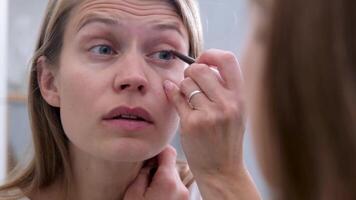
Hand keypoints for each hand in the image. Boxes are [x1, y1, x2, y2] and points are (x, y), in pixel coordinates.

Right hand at [124, 146, 188, 199]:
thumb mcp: (133, 194)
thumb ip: (142, 173)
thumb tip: (148, 161)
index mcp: (168, 181)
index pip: (169, 152)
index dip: (157, 149)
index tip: (146, 153)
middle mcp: (181, 187)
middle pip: (170, 165)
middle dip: (157, 166)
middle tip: (142, 173)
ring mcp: (184, 195)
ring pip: (172, 176)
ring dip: (160, 177)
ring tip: (147, 187)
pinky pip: (174, 187)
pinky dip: (165, 187)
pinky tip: (154, 195)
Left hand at [164, 49, 259, 198]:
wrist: (222, 170)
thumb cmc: (226, 139)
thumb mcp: (235, 112)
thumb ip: (223, 89)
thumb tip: (200, 65)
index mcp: (239, 98)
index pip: (228, 60)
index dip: (212, 55)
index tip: (203, 61)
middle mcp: (227, 104)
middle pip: (201, 69)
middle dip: (190, 72)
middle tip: (190, 81)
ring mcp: (209, 115)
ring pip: (186, 83)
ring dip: (182, 88)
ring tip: (187, 99)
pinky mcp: (192, 124)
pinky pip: (176, 98)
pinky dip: (172, 94)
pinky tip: (174, 96)